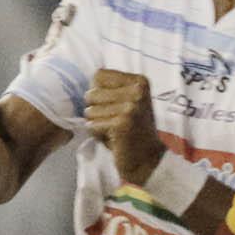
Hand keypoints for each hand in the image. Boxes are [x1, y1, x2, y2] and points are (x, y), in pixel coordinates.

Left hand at [82, 69, 162, 184]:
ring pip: (90, 111)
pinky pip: (92, 125)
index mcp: (139, 81)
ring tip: (114, 130)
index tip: (113, 106)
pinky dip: (97, 134)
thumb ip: (109, 87)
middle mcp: (137, 91)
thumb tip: (88, 82)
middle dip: (96, 110)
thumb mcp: (126, 100)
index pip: (98, 75)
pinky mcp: (122, 123)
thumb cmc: (131, 129)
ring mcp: (130, 107)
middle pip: (91, 93)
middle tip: (114, 121)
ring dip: (97, 123)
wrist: (146, 158)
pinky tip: (113, 138)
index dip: (98, 92)